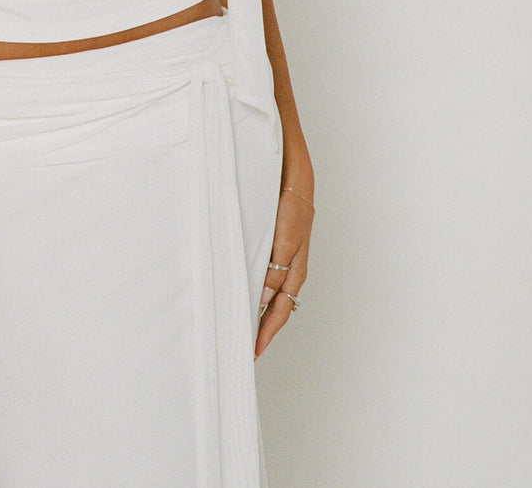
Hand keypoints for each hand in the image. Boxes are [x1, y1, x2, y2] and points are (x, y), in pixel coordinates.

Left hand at [254, 185, 312, 358]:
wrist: (292, 180)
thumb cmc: (292, 209)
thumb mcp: (285, 241)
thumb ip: (275, 270)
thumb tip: (264, 298)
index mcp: (294, 273)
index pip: (279, 313)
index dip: (266, 333)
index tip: (253, 352)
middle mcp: (287, 270)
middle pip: (274, 309)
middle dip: (260, 328)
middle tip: (242, 346)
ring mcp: (280, 259)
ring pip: (267, 294)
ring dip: (255, 310)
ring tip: (238, 324)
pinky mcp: (270, 247)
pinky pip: (261, 276)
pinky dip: (252, 289)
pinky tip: (239, 290)